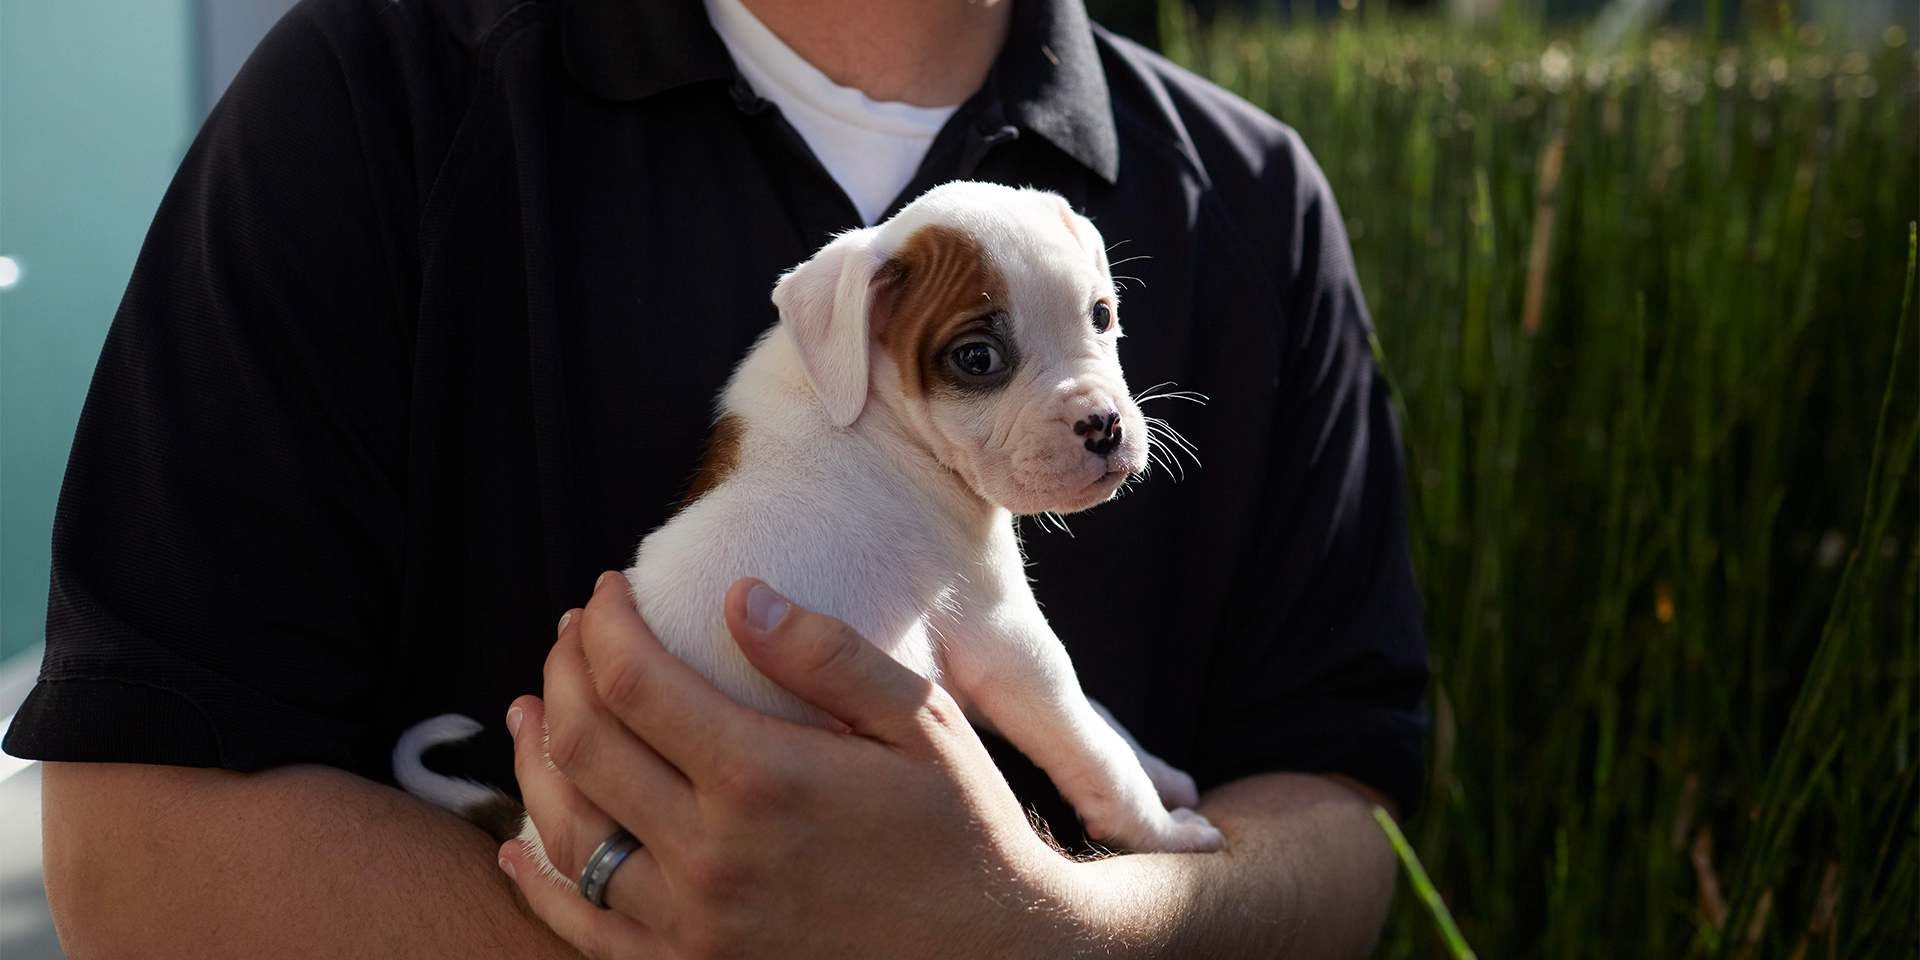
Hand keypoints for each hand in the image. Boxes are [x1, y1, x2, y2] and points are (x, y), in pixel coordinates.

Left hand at [500, 572, 1086, 959]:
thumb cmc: (965, 831)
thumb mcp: (922, 726)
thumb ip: (830, 657)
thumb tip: (740, 596)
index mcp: (764, 778)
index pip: (633, 680)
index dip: (603, 624)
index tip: (605, 590)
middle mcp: (711, 857)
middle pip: (583, 745)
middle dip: (564, 672)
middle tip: (573, 636)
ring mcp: (691, 928)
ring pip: (566, 831)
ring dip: (536, 759)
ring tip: (532, 710)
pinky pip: (582, 927)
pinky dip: (538, 879)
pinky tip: (521, 842)